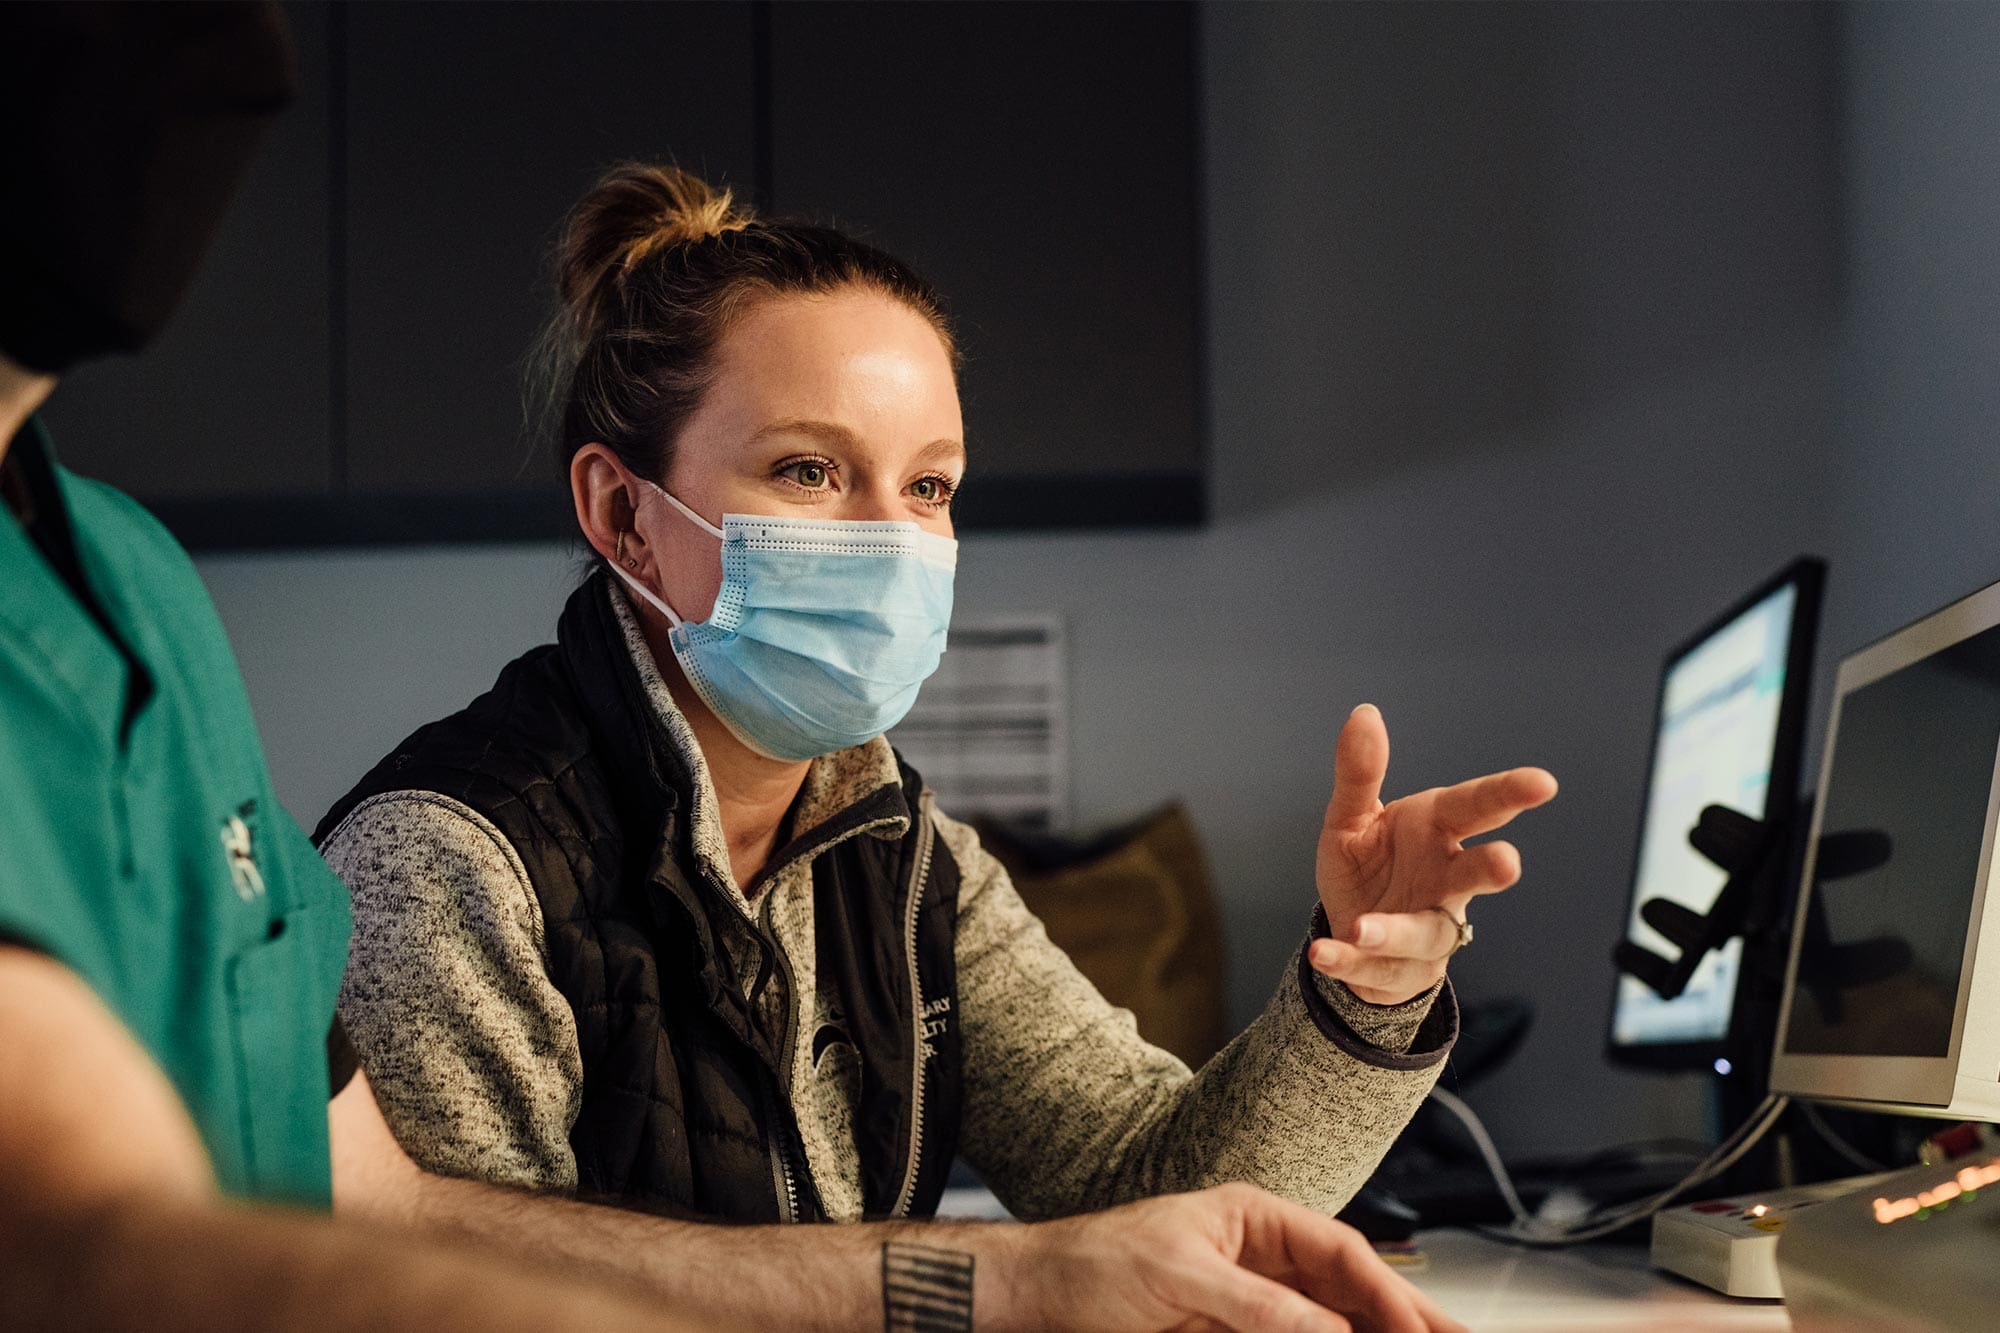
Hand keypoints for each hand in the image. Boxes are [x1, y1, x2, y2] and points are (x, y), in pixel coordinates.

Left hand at [1015, 1182, 1464, 1332]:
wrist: (1035, 1296)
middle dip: (1404, 1320)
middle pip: (1351, 1293)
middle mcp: (1263, 1260)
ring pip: (1332, 1326)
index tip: (1420, 1329)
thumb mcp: (1179, 1276)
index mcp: (1255, 1219)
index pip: (1341, 1255)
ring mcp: (1253, 1304)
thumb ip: (1255, 1304)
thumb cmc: (1092, 1262)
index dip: (1389, 1294)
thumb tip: (1325, 1329)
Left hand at [1310, 704, 1556, 1003]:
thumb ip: (1360, 772)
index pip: (1476, 808)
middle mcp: (1443, 881)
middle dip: (1491, 869)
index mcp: (1436, 833)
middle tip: (1508, 864)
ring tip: (1364, 929)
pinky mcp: (1397, 969)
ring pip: (1423, 932)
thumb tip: (1365, 713)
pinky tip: (1324, 954)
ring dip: (1396, 931)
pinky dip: (1348, 963)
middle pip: (1474, 874)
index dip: (1509, 794)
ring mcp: (1426, 929)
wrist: (1355, 933)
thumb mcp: (1352, 817)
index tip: (1543, 783)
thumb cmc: (1371, 866)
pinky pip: (1373, 968)